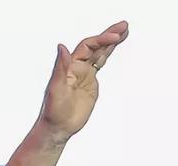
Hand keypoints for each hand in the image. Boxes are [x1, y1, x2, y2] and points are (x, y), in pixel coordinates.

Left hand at [37, 21, 128, 143]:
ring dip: (110, 42)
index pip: (87, 46)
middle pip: (95, 46)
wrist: (57, 127)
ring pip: (98, 53)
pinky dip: (107, 55)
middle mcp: (76, 67)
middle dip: (109, 35)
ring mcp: (84, 75)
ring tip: (123, 31)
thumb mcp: (56, 89)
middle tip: (123, 26)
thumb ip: (60, 67)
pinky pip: (99, 64)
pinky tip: (112, 48)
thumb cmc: (53, 111)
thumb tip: (61, 47)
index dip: (101, 39)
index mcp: (69, 67)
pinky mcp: (90, 83)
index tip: (115, 36)